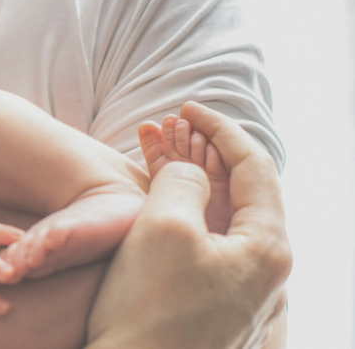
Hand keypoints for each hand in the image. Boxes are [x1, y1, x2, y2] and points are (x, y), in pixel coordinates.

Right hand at [86, 102, 290, 348]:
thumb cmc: (150, 310)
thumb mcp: (164, 227)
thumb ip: (181, 182)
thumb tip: (189, 169)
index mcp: (268, 248)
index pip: (254, 167)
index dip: (220, 129)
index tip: (187, 107)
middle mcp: (263, 270)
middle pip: (239, 191)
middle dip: (202, 151)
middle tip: (168, 126)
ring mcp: (239, 291)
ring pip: (217, 216)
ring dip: (188, 179)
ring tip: (155, 151)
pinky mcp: (212, 305)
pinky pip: (202, 242)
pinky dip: (180, 211)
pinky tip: (155, 198)